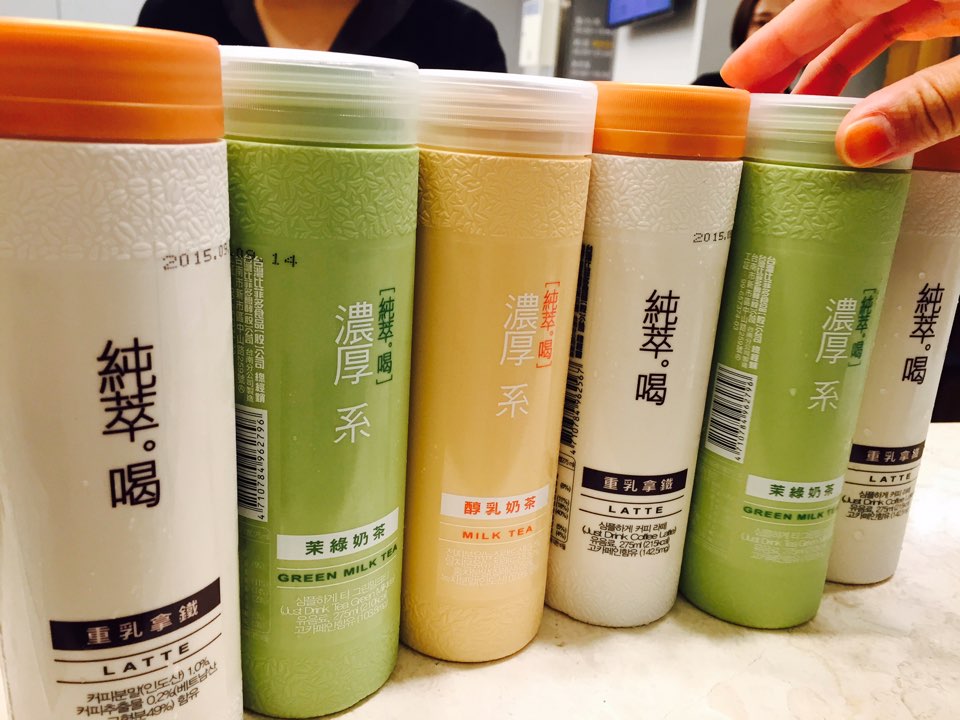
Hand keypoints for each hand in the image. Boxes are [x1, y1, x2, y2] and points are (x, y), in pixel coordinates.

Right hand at [721, 0, 959, 166]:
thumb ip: (929, 104)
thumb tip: (860, 141)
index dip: (776, 38)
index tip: (739, 75)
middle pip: (841, 7)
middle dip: (793, 55)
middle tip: (756, 100)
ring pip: (873, 18)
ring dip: (832, 63)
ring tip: (801, 108)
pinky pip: (908, 24)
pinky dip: (875, 60)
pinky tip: (860, 98)